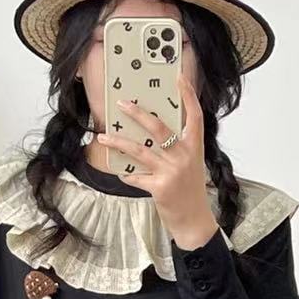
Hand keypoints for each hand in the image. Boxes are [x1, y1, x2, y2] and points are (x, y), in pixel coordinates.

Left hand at [94, 75, 217, 249]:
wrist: (194, 221)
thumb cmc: (190, 191)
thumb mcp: (190, 165)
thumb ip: (176, 149)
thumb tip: (150, 135)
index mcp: (194, 147)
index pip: (194, 116)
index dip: (188, 95)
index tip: (179, 77)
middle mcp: (184, 156)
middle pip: (158, 128)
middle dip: (137, 113)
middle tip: (122, 103)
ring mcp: (171, 172)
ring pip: (140, 151)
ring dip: (119, 142)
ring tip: (104, 136)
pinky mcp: (159, 187)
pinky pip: (136, 176)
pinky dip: (127, 174)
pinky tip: (121, 172)